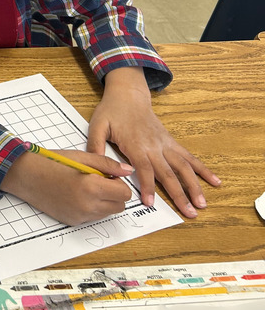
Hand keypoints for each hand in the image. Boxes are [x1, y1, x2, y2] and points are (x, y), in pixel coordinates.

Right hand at [1, 150, 134, 225]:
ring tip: (84, 187)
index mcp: (91, 187)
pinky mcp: (72, 221)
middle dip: (113, 194)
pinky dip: (90, 207)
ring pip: (107, 213)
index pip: (124, 193)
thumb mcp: (81, 158)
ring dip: (103, 201)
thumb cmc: (50, 162)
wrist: (24, 175)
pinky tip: (75, 195)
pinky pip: (92, 217)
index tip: (107, 175)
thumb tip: (128, 170)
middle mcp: (87, 206)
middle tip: (97, 180)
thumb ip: (108, 165)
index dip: (118, 182)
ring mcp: (80, 216)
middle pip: (119, 206)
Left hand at [88, 67, 220, 217]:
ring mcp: (165, 144)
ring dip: (194, 186)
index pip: (144, 169)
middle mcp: (154, 146)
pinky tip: (215, 181)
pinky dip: (203, 170)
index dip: (148, 186)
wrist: (128, 95)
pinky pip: (189, 157)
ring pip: (183, 167)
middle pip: (168, 173)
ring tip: (203, 204)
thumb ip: (95, 145)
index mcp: (135, 144)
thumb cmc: (111, 111)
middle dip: (179, 194)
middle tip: (189, 214)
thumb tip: (94, 164)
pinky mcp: (171, 142)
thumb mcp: (97, 125)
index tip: (151, 203)